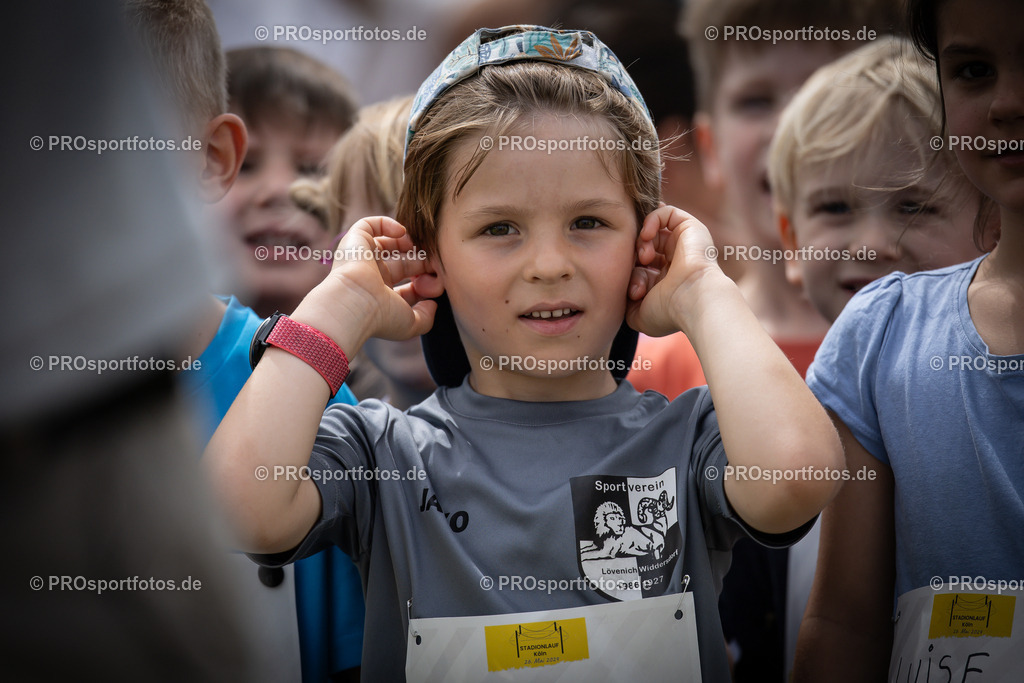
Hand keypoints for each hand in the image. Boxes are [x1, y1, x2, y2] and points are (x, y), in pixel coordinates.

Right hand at [297, 217, 437, 346]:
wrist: (353, 305)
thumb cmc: (380, 317)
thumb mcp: (410, 325)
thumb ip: (426, 317)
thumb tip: (433, 304)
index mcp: (383, 296)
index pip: (408, 286)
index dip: (426, 284)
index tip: (437, 285)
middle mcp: (372, 276)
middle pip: (405, 263)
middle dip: (423, 262)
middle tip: (435, 263)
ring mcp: (364, 258)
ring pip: (390, 243)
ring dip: (409, 243)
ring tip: (419, 248)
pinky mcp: (355, 240)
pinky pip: (370, 224)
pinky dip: (388, 224)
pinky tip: (402, 233)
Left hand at [626, 205, 722, 336]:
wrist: (693, 301)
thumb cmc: (668, 312)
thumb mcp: (639, 315)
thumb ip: (626, 305)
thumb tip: (624, 295)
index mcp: (667, 282)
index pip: (640, 269)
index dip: (632, 276)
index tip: (633, 292)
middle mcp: (676, 262)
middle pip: (644, 249)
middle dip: (635, 258)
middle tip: (638, 269)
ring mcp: (684, 245)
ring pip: (653, 232)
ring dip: (642, 241)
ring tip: (644, 256)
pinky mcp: (691, 228)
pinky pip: (666, 212)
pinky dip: (651, 220)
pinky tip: (646, 235)